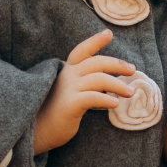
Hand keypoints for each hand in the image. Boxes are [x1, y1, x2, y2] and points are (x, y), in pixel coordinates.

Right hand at [32, 30, 135, 153]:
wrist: (34, 132)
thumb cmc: (53, 115)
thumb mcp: (68, 94)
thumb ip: (83, 85)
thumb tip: (109, 83)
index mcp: (65, 71)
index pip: (81, 51)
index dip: (95, 41)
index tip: (109, 33)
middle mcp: (67, 76)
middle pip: (96, 62)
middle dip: (117, 64)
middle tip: (132, 70)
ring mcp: (68, 88)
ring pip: (99, 79)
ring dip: (118, 85)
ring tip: (130, 92)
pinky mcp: (70, 104)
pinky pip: (93, 97)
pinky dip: (107, 99)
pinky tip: (115, 104)